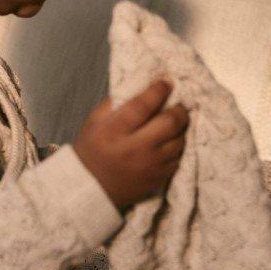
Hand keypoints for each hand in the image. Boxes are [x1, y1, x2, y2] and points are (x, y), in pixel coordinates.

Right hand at [73, 79, 188, 210]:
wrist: (90, 187)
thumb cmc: (92, 148)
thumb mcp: (95, 121)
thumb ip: (117, 102)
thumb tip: (144, 85)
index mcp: (114, 131)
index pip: (143, 105)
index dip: (158, 90)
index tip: (166, 82)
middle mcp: (134, 149)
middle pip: (169, 123)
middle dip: (179, 109)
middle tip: (178, 104)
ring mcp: (149, 167)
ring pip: (179, 141)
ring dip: (180, 129)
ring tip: (174, 123)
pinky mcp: (158, 180)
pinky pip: (178, 158)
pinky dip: (176, 147)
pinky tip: (169, 141)